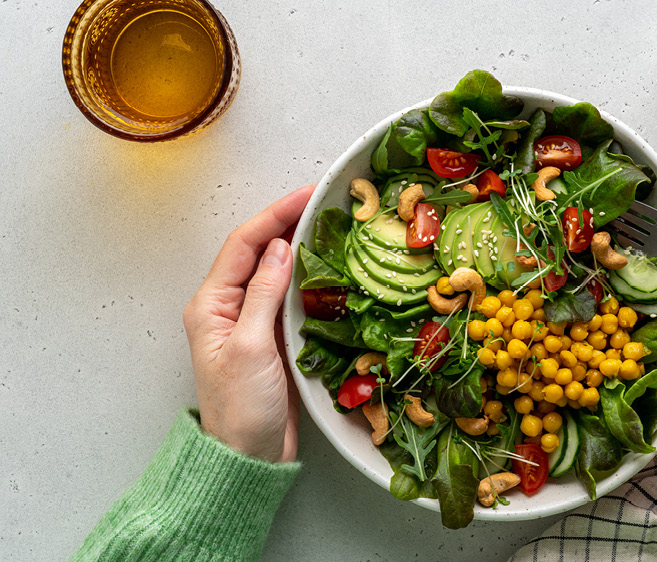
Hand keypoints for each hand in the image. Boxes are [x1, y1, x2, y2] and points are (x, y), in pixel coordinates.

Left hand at [183, 185, 315, 462]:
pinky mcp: (271, 338)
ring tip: (330, 227)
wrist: (248, 456)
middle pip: (259, 252)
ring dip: (300, 247)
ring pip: (276, 272)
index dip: (276, 215)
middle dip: (289, 223)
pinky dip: (308, 278)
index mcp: (211, 304)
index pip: (244, 245)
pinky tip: (328, 269)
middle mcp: (227, 307)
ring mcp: (250, 322)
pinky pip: (289, 296)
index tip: (307, 195)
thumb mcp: (250, 347)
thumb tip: (281, 247)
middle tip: (325, 204)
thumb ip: (263, 294)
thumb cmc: (241, 408)